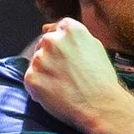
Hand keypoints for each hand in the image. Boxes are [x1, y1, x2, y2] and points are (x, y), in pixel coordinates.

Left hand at [24, 18, 133, 133]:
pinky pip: (31, 80)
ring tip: (63, 86)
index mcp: (69, 29)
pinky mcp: (32, 78)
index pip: (55, 29)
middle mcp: (52, 40)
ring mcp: (40, 59)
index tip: (67, 59)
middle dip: (51, 58)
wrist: (101, 105)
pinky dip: (39, 88)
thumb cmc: (102, 79)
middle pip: (43, 44)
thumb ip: (72, 35)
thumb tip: (47, 28)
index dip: (61, 47)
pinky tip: (56, 94)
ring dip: (45, 72)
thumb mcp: (95, 46)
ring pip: (36, 63)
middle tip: (66, 75)